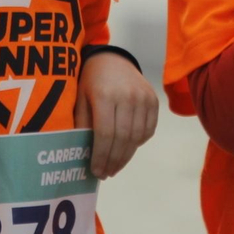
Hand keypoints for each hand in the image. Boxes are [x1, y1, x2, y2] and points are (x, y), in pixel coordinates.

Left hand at [74, 52, 158, 178]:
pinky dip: (138, 143)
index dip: (101, 156)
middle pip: (122, 138)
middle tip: (106, 173)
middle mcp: (127, 96)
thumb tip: (85, 156)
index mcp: (104, 95)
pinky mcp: (153, 100)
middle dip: (114, 160)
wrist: (112, 60)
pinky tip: (127, 149)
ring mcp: (143, 97)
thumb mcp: (80, 100)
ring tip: (115, 166)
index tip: (96, 171)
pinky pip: (148, 129)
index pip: (105, 133)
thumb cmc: (91, 82)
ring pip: (137, 136)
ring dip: (126, 156)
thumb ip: (83, 126)